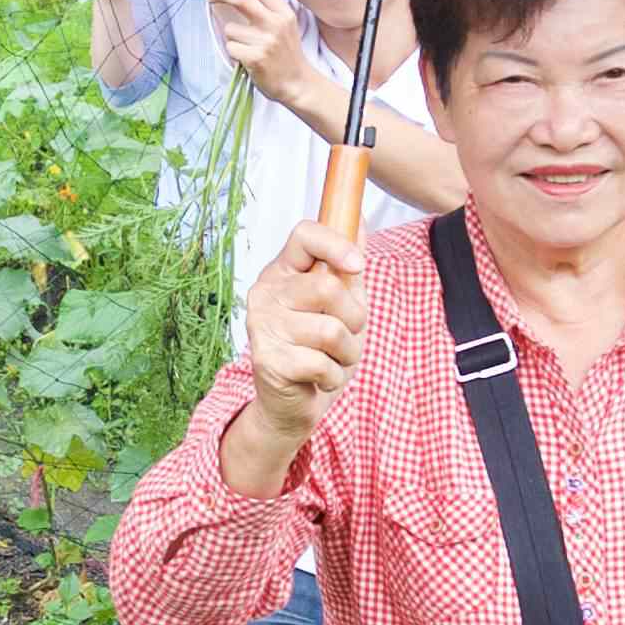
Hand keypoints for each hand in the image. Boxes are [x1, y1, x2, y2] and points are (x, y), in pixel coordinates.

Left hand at [210, 0, 321, 100]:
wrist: (297, 83)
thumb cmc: (285, 53)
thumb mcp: (284, 25)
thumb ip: (265, 8)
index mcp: (283, 12)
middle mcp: (276, 24)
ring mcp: (266, 42)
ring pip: (231, 29)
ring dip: (233, 38)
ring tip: (248, 48)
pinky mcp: (255, 58)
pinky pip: (231, 47)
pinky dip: (234, 53)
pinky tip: (248, 59)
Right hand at [240, 223, 366, 443]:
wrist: (291, 404)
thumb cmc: (317, 349)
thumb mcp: (340, 304)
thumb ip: (347, 266)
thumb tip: (361, 220)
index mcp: (282, 271)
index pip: (304, 235)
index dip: (336, 244)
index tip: (358, 265)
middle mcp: (265, 293)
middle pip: (327, 288)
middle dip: (354, 318)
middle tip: (347, 335)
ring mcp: (263, 326)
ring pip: (330, 330)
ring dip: (348, 352)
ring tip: (335, 359)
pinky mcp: (267, 361)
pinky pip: (322, 363)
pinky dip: (334, 375)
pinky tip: (320, 377)